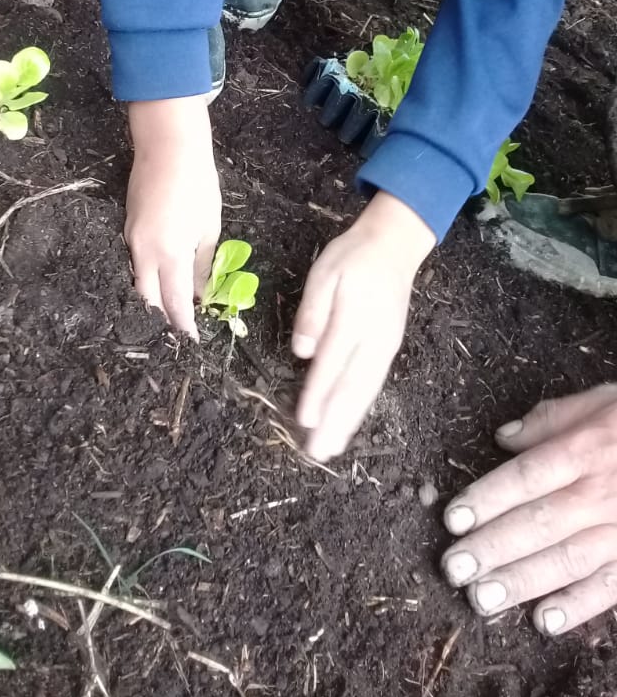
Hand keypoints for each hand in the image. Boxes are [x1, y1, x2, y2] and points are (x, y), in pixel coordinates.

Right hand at [125, 97, 221, 336]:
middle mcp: (144, 251)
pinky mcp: (127, 228)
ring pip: (138, 283)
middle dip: (161, 321)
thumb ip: (203, 264)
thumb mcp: (209, 226)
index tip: (190, 343)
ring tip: (168, 316)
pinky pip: (134, 264)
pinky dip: (146, 280)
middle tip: (176, 336)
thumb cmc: (197, 183)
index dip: (183, 326)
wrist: (167, 146)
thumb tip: (201, 295)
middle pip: (148, 300)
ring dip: (152, 301)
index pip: (175, 302)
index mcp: (169, 252)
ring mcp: (131, 239)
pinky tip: (157, 285)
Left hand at [292, 192, 435, 461]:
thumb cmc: (353, 257)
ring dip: (347, 422)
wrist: (395, 245)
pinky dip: (359, 408)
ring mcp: (385, 347)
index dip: (318, 393)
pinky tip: (348, 423)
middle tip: (318, 452)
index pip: (332, 362)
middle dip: (334, 421)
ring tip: (331, 448)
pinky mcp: (389, 349)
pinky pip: (372, 384)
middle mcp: (375, 339)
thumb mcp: (325, 273)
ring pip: (365, 390)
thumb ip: (313, 311)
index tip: (304, 420)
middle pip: (352, 386)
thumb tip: (302, 351)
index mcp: (356, 318)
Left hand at [442, 385, 616, 633]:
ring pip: (567, 560)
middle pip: (539, 523)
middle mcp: (602, 493)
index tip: (452, 518)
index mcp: (587, 449)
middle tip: (452, 568)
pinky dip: (579, 607)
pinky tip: (545, 622)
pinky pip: (610, 587)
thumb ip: (553, 418)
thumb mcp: (603, 400)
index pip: (527, 477)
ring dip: (522, 582)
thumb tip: (504, 437)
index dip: (487, 498)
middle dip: (492, 548)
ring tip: (481, 600)